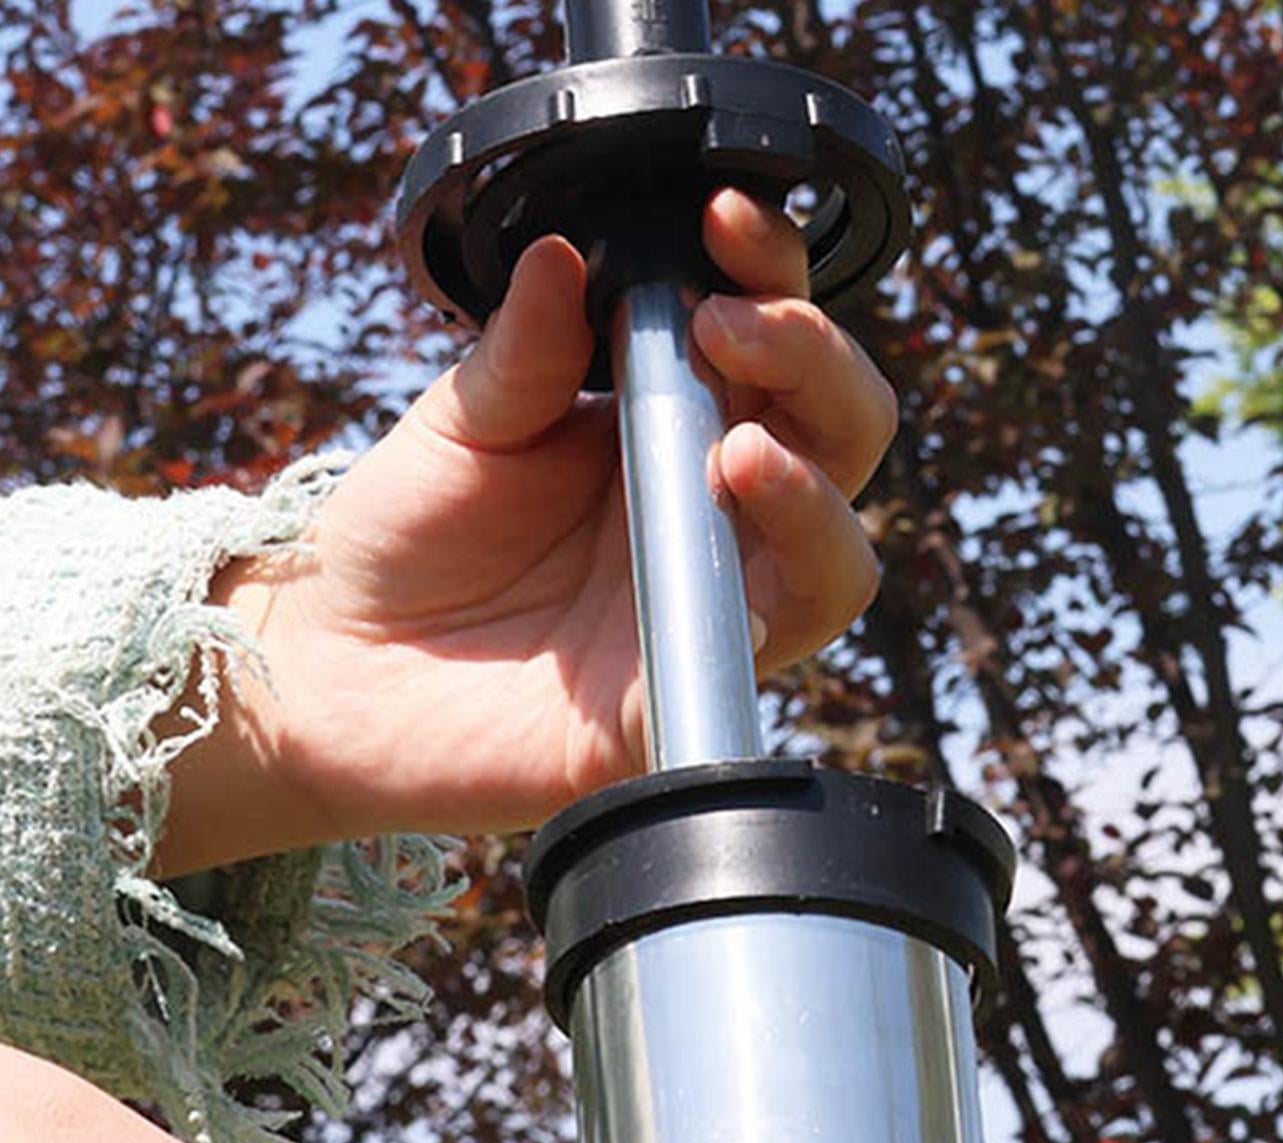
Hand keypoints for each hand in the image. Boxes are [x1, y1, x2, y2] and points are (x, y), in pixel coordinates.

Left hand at [158, 189, 894, 874]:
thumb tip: (566, 253)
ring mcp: (710, 597)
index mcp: (667, 424)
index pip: (769, 336)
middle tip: (727, 326)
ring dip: (814, 479)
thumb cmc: (403, 544)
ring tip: (738, 445)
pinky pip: (785, 636)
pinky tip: (734, 513)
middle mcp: (710, 508)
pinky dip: (791, 570)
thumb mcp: (461, 425)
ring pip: (839, 545)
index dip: (772, 271)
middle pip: (839, 430)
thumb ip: (523, 351)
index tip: (723, 220)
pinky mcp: (687, 680)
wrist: (341, 676)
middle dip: (814, 358)